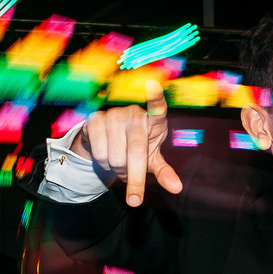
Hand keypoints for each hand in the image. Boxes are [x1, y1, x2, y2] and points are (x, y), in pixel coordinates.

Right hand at [72, 79, 181, 206]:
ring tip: (119, 163)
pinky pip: (99, 153)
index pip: (157, 106)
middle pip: (136, 153)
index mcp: (154, 120)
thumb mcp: (153, 160)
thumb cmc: (137, 148)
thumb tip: (177, 188)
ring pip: (115, 157)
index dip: (155, 96)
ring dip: (117, 170)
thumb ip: (165, 172)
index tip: (153, 85)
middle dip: (134, 178)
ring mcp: (114, 114)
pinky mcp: (95, 119)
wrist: (108, 142)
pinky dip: (103, 163)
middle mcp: (134, 113)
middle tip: (134, 184)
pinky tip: (106, 155)